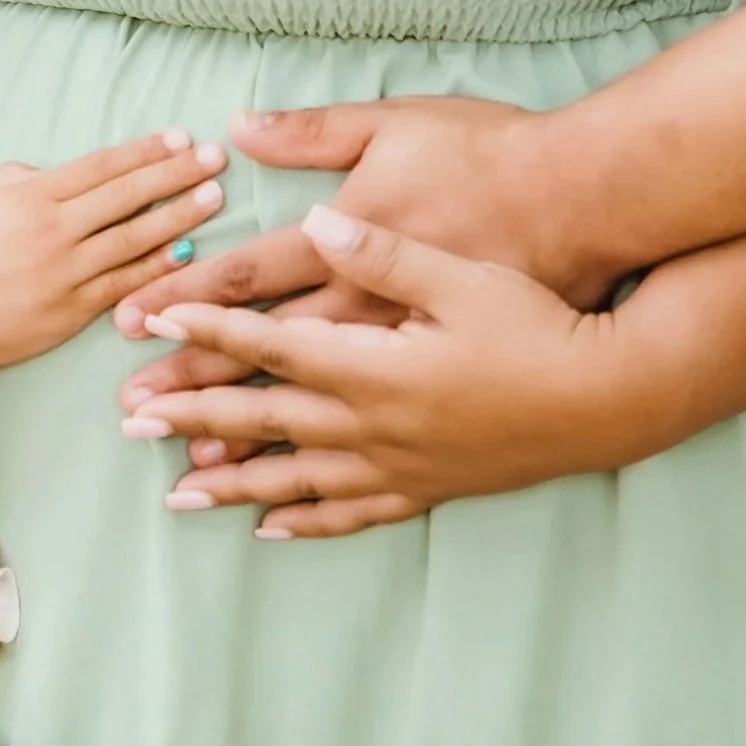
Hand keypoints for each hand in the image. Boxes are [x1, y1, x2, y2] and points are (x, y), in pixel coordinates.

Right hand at [0, 131, 226, 383]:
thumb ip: (21, 177)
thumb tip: (58, 171)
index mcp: (29, 196)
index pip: (100, 166)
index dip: (143, 150)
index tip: (180, 136)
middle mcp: (51, 229)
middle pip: (125, 194)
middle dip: (175, 172)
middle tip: (216, 156)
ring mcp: (64, 271)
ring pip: (134, 236)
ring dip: (179, 214)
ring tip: (215, 195)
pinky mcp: (72, 310)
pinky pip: (125, 281)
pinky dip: (158, 265)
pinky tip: (189, 250)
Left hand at [122, 205, 655, 537]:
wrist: (614, 391)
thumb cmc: (538, 319)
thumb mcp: (460, 269)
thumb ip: (380, 249)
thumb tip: (317, 217)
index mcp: (373, 360)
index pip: (270, 341)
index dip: (207, 331)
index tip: (151, 327)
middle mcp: (374, 421)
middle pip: (265, 415)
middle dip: (193, 412)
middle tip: (131, 421)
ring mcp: (399, 462)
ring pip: (297, 476)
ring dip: (233, 479)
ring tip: (177, 490)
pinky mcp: (430, 485)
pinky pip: (353, 513)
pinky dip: (307, 521)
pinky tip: (273, 528)